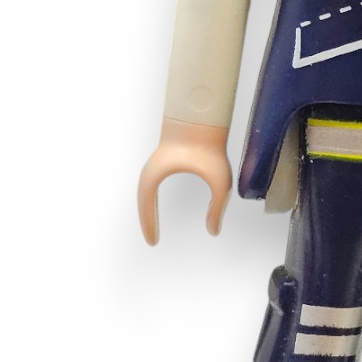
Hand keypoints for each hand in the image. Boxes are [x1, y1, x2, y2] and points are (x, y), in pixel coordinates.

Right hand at [137, 117, 231, 244]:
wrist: (202, 118)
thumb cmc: (210, 147)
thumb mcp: (219, 183)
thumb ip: (217, 208)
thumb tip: (213, 232)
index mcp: (156, 175)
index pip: (146, 206)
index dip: (148, 225)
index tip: (153, 243)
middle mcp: (151, 170)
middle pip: (142, 201)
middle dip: (146, 221)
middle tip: (152, 241)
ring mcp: (155, 165)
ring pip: (145, 193)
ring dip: (148, 211)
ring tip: (154, 229)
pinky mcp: (162, 161)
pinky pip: (153, 185)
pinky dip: (153, 200)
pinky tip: (158, 208)